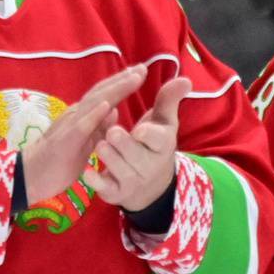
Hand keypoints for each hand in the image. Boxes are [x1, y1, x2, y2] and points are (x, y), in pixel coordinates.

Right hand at [19, 64, 145, 203]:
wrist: (29, 177)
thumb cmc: (57, 162)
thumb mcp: (83, 143)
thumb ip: (97, 127)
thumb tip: (112, 111)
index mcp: (81, 116)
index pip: (103, 95)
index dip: (121, 84)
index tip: (139, 73)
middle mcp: (75, 115)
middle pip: (101, 93)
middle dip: (123, 80)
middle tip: (143, 67)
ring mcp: (70, 126)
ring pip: (94, 103)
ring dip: (115, 89)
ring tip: (133, 77)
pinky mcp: (66, 140)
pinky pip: (81, 126)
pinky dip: (94, 114)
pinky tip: (108, 105)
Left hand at [87, 76, 191, 211]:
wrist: (150, 184)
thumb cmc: (154, 144)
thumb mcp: (164, 122)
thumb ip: (169, 100)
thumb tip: (185, 80)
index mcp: (162, 146)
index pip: (159, 140)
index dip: (149, 135)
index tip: (139, 130)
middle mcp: (149, 166)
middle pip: (136, 155)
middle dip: (123, 144)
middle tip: (112, 133)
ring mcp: (132, 181)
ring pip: (119, 169)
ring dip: (108, 156)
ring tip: (100, 145)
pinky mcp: (115, 193)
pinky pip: (105, 188)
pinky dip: (96, 181)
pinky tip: (88, 171)